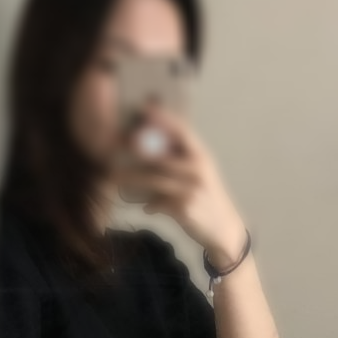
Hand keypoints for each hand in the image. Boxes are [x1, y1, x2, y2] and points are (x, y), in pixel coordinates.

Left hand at [116, 107, 246, 265]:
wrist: (224, 229)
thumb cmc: (207, 198)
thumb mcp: (199, 174)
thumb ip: (181, 160)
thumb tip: (152, 149)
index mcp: (201, 157)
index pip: (182, 131)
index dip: (163, 118)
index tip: (143, 108)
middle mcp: (197, 170)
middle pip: (161, 155)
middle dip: (138, 149)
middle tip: (117, 144)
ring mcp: (191, 189)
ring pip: (154, 180)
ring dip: (132, 179)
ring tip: (114, 177)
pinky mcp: (184, 209)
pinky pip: (158, 202)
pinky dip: (149, 204)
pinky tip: (146, 207)